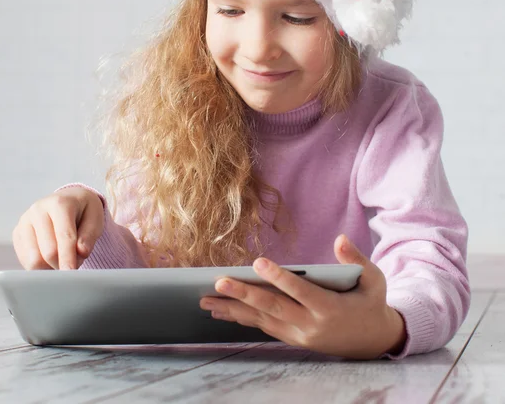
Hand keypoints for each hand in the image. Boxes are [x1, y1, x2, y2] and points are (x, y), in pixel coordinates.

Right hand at [12, 186, 104, 270]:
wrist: (68, 199)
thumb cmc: (83, 210)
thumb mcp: (95, 217)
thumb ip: (89, 236)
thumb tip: (81, 253)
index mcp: (59, 203)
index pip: (64, 236)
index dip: (68, 257)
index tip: (71, 273)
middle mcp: (38, 210)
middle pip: (48, 251)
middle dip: (62, 264)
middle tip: (73, 265)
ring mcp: (24, 221)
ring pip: (34, 259)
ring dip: (50, 267)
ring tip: (62, 261)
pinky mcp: (17, 233)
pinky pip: (25, 261)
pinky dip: (40, 266)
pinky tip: (50, 260)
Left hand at [199, 234, 406, 358]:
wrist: (374, 341)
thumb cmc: (371, 303)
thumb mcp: (374, 280)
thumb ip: (356, 259)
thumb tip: (339, 239)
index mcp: (330, 308)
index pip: (300, 291)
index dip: (278, 277)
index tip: (257, 263)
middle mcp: (311, 325)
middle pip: (273, 308)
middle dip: (244, 294)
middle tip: (219, 283)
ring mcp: (300, 335)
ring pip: (262, 320)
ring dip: (234, 310)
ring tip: (207, 301)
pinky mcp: (293, 339)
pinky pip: (264, 327)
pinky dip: (243, 319)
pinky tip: (223, 312)